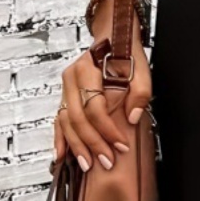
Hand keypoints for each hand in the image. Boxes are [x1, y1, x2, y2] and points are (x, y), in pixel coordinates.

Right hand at [54, 4, 151, 172]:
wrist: (112, 36)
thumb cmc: (126, 52)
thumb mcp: (140, 68)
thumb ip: (140, 92)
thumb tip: (132, 118)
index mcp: (88, 69)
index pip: (95, 107)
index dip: (108, 129)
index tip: (122, 145)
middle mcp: (71, 78)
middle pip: (78, 118)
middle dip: (92, 143)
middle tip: (106, 161)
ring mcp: (65, 87)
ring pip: (66, 122)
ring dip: (76, 146)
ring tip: (87, 164)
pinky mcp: (65, 95)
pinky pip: (59, 120)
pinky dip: (60, 138)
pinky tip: (61, 155)